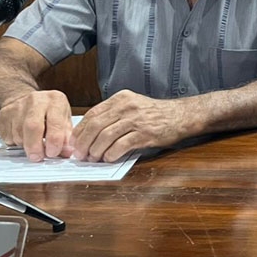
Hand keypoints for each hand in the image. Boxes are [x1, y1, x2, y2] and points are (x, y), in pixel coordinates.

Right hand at [0, 90, 73, 161]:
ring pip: (18, 133)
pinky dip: (15, 143)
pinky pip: (7, 136)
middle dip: (35, 146)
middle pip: (32, 126)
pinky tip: (23, 138)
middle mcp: (36, 100)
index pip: (55, 122)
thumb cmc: (49, 112)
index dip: (54, 141)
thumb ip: (66, 137)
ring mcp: (17, 106)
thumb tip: (67, 153)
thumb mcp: (64, 119)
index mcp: (55, 100)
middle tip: (38, 157)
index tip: (52, 153)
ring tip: (33, 144)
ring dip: (25, 146)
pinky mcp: (3, 114)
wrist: (25, 99)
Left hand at [72, 90, 188, 162]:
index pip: (92, 114)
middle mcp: (127, 106)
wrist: (181, 115)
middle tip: (80, 155)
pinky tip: (109, 158)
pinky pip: (121, 146)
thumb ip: (113, 114)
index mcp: (121, 98)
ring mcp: (136, 120)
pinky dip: (111, 154)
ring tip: (93, 158)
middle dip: (83, 143)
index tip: (74, 143)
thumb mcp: (132, 106)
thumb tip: (89, 134)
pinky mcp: (145, 134)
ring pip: (105, 137)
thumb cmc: (155, 114)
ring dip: (95, 151)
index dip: (79, 131)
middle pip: (95, 126)